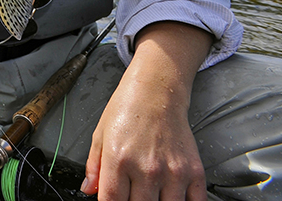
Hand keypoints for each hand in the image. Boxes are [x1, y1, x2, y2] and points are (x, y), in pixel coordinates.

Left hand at [82, 22, 212, 199]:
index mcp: (117, 159)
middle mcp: (145, 168)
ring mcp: (172, 172)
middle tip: (133, 194)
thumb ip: (93, 166)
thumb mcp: (99, 134)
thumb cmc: (127, 109)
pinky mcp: (193, 172)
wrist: (157, 91)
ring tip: (150, 194)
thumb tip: (88, 190)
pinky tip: (172, 197)